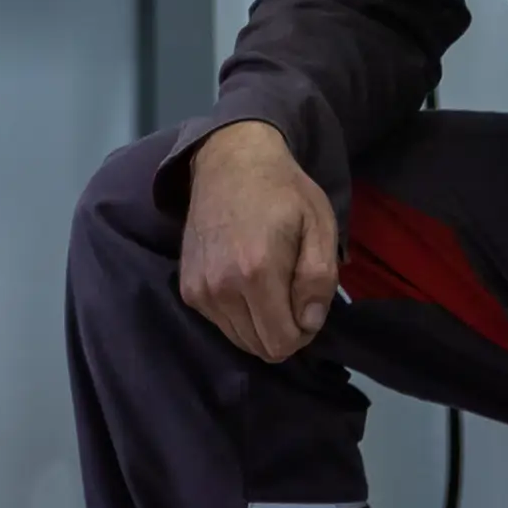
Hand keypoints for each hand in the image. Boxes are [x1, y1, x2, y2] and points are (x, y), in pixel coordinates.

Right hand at [179, 121, 341, 362]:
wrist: (230, 160)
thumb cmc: (283, 191)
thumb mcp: (319, 224)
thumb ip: (319, 278)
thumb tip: (309, 321)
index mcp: (257, 272)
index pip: (281, 343)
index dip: (303, 331)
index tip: (307, 301)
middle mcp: (221, 287)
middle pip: (259, 348)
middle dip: (282, 329)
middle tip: (290, 291)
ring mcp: (199, 288)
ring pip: (239, 339)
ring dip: (259, 323)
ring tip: (268, 283)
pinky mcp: (187, 287)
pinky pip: (220, 323)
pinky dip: (238, 313)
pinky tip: (244, 279)